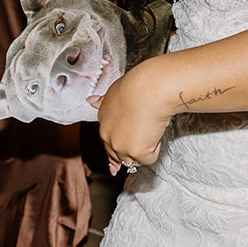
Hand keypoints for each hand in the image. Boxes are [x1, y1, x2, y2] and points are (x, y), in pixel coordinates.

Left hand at [87, 58, 171, 173]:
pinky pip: (149, 158)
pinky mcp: (136, 152)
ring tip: (150, 129)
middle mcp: (108, 136)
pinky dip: (155, 148)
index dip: (117, 147)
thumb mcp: (113, 92)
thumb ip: (103, 101)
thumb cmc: (136, 86)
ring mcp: (120, 146)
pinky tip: (155, 131)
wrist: (148, 90)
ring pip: (133, 160)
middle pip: (118, 155)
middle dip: (130, 150)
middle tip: (144, 136)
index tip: (118, 159)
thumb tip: (91, 100)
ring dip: (144, 148)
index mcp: (103, 121)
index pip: (107, 142)